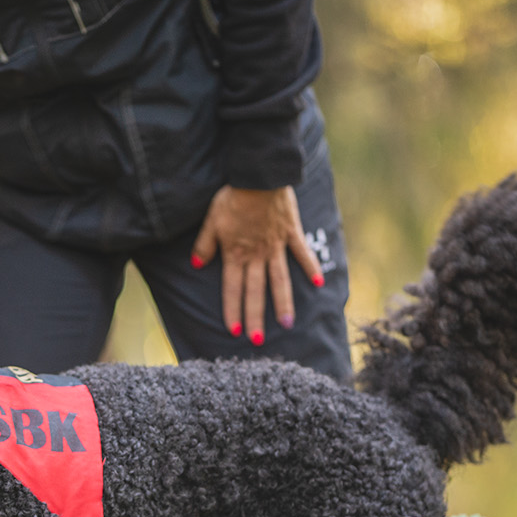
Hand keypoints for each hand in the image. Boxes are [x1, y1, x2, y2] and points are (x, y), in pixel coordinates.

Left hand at [191, 186, 322, 346]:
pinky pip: (303, 254)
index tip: (234, 331)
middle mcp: (257, 255)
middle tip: (259, 340)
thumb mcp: (211, 221)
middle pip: (255, 291)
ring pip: (280, 280)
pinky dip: (310, 268)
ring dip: (283, 303)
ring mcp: (276, 246)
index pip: (232, 289)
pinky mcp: (292, 233)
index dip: (232, 311)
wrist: (259, 175)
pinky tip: (318, 284)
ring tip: (287, 323)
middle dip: (256, 317)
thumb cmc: (232, 197)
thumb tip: (198, 265)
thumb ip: (205, 245)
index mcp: (235, 254)